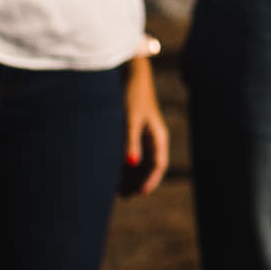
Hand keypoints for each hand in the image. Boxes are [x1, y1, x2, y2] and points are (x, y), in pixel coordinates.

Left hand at [120, 51, 169, 196]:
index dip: (150, 181)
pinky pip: (131, 152)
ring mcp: (142, 134)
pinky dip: (123, 164)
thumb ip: (130, 141)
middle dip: (138, 181)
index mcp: (157, 136)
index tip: (140, 194)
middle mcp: (152, 137)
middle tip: (125, 196)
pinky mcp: (132, 130)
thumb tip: (130, 165)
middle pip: (148, 166)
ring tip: (117, 189)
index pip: (158, 164)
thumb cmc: (132, 95)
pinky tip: (112, 170)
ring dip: (130, 175)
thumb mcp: (130, 119)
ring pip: (139, 161)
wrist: (128, 73)